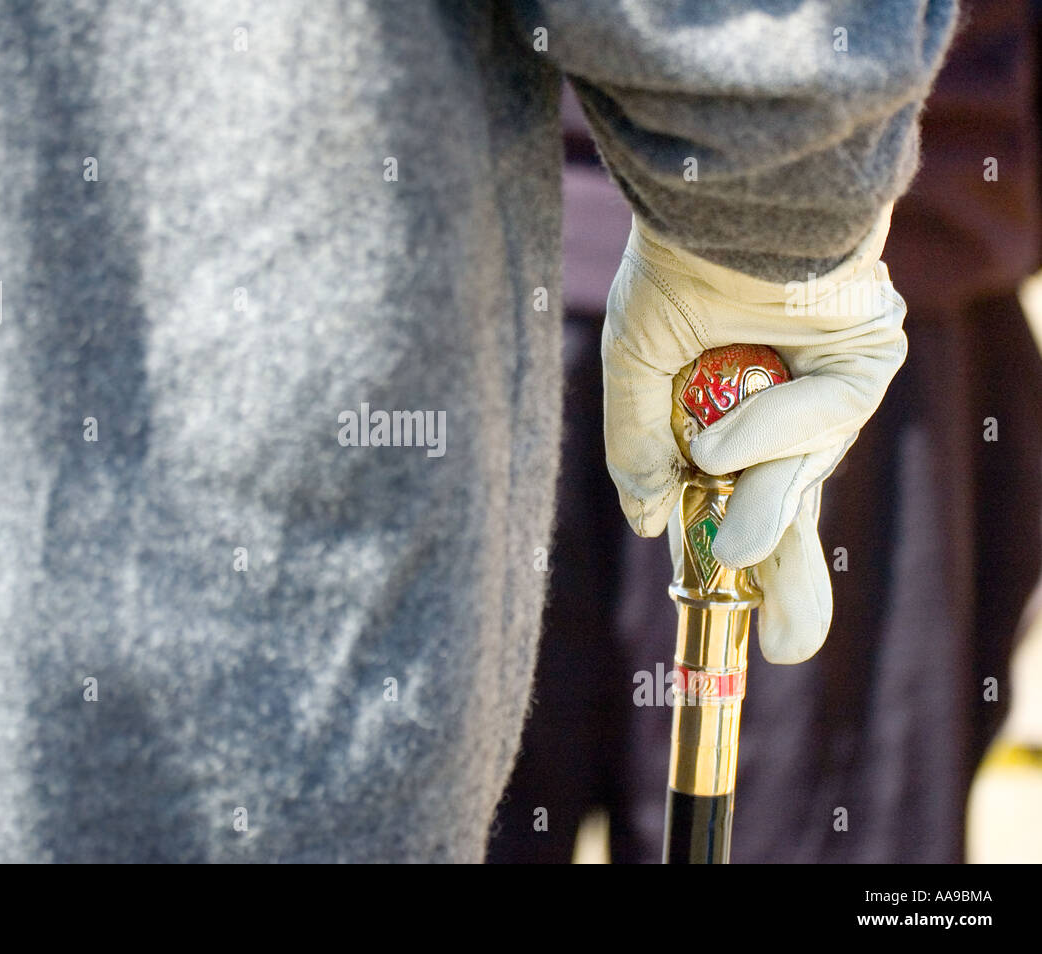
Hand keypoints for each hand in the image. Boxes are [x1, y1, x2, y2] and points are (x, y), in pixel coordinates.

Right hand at [602, 205, 906, 662]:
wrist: (718, 192)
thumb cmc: (674, 268)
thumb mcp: (632, 370)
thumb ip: (637, 448)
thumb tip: (646, 521)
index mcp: (726, 407)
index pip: (732, 492)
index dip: (732, 550)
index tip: (745, 619)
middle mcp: (781, 403)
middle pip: (787, 501)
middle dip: (787, 575)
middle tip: (789, 648)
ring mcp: (825, 384)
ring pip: (799, 472)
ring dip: (765, 516)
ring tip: (736, 551)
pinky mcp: (865, 357)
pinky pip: (821, 420)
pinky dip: (768, 434)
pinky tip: (721, 445)